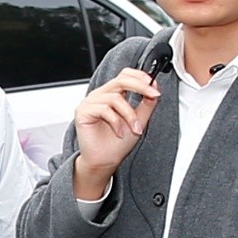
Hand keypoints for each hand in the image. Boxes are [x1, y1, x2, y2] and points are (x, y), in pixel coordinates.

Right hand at [73, 68, 159, 198]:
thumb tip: (154, 88)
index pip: (125, 75)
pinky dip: (116, 122)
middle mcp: (100, 95)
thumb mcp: (139, 120)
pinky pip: (104, 109)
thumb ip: (146, 103)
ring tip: (134, 128)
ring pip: (115, 98)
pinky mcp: (83, 111)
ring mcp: (90, 102)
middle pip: (121, 80)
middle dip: (140, 86)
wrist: (104, 161)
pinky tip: (119, 132)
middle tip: (153, 94)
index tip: (154, 87)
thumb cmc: (117, 144)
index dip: (140, 77)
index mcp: (112, 94)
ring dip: (129, 115)